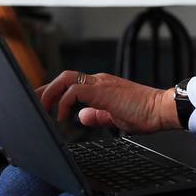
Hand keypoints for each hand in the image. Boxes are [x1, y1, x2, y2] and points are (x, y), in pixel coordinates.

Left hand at [35, 70, 179, 133]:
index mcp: (101, 86)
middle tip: (33, 104)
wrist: (161, 109)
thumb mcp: (114, 117)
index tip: (41, 103)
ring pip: (66, 79)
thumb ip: (97, 115)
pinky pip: (75, 91)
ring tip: (43, 110)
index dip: (53, 92)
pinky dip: (64, 103)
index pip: (71, 83)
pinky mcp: (102, 90)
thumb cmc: (145, 114)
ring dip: (50, 94)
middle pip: (63, 78)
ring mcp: (100, 83)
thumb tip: (80, 116)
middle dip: (45, 90)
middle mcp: (99, 80)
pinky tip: (62, 117)